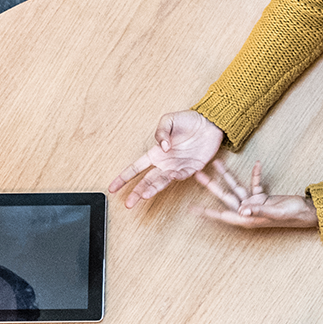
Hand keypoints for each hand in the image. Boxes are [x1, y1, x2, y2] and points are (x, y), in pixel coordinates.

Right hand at [109, 111, 224, 207]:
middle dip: (136, 192)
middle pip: (146, 180)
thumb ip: (161, 132)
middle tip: (129, 204)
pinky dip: (176, 176)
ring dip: (153, 189)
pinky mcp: (192, 168)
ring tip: (144, 195)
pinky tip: (171, 176)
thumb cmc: (188, 120)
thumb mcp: (169, 120)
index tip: (113, 188)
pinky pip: (182, 175)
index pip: (135, 168)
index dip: (123, 178)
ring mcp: (177, 167)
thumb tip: (162, 147)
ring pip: (162, 182)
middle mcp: (164, 163)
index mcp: (155, 153)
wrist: (209, 123)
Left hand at [194, 160, 318, 229]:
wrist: (307, 213)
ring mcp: (254, 203)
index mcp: (247, 219)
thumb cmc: (293, 216)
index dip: (207, 212)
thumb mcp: (276, 212)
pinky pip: (255, 183)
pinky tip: (256, 164)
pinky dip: (255, 174)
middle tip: (197, 175)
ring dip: (227, 176)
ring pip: (236, 187)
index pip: (223, 215)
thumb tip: (242, 210)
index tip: (192, 209)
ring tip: (217, 163)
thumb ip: (259, 210)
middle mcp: (247, 211)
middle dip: (211, 186)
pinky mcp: (262, 197)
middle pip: (225, 197)